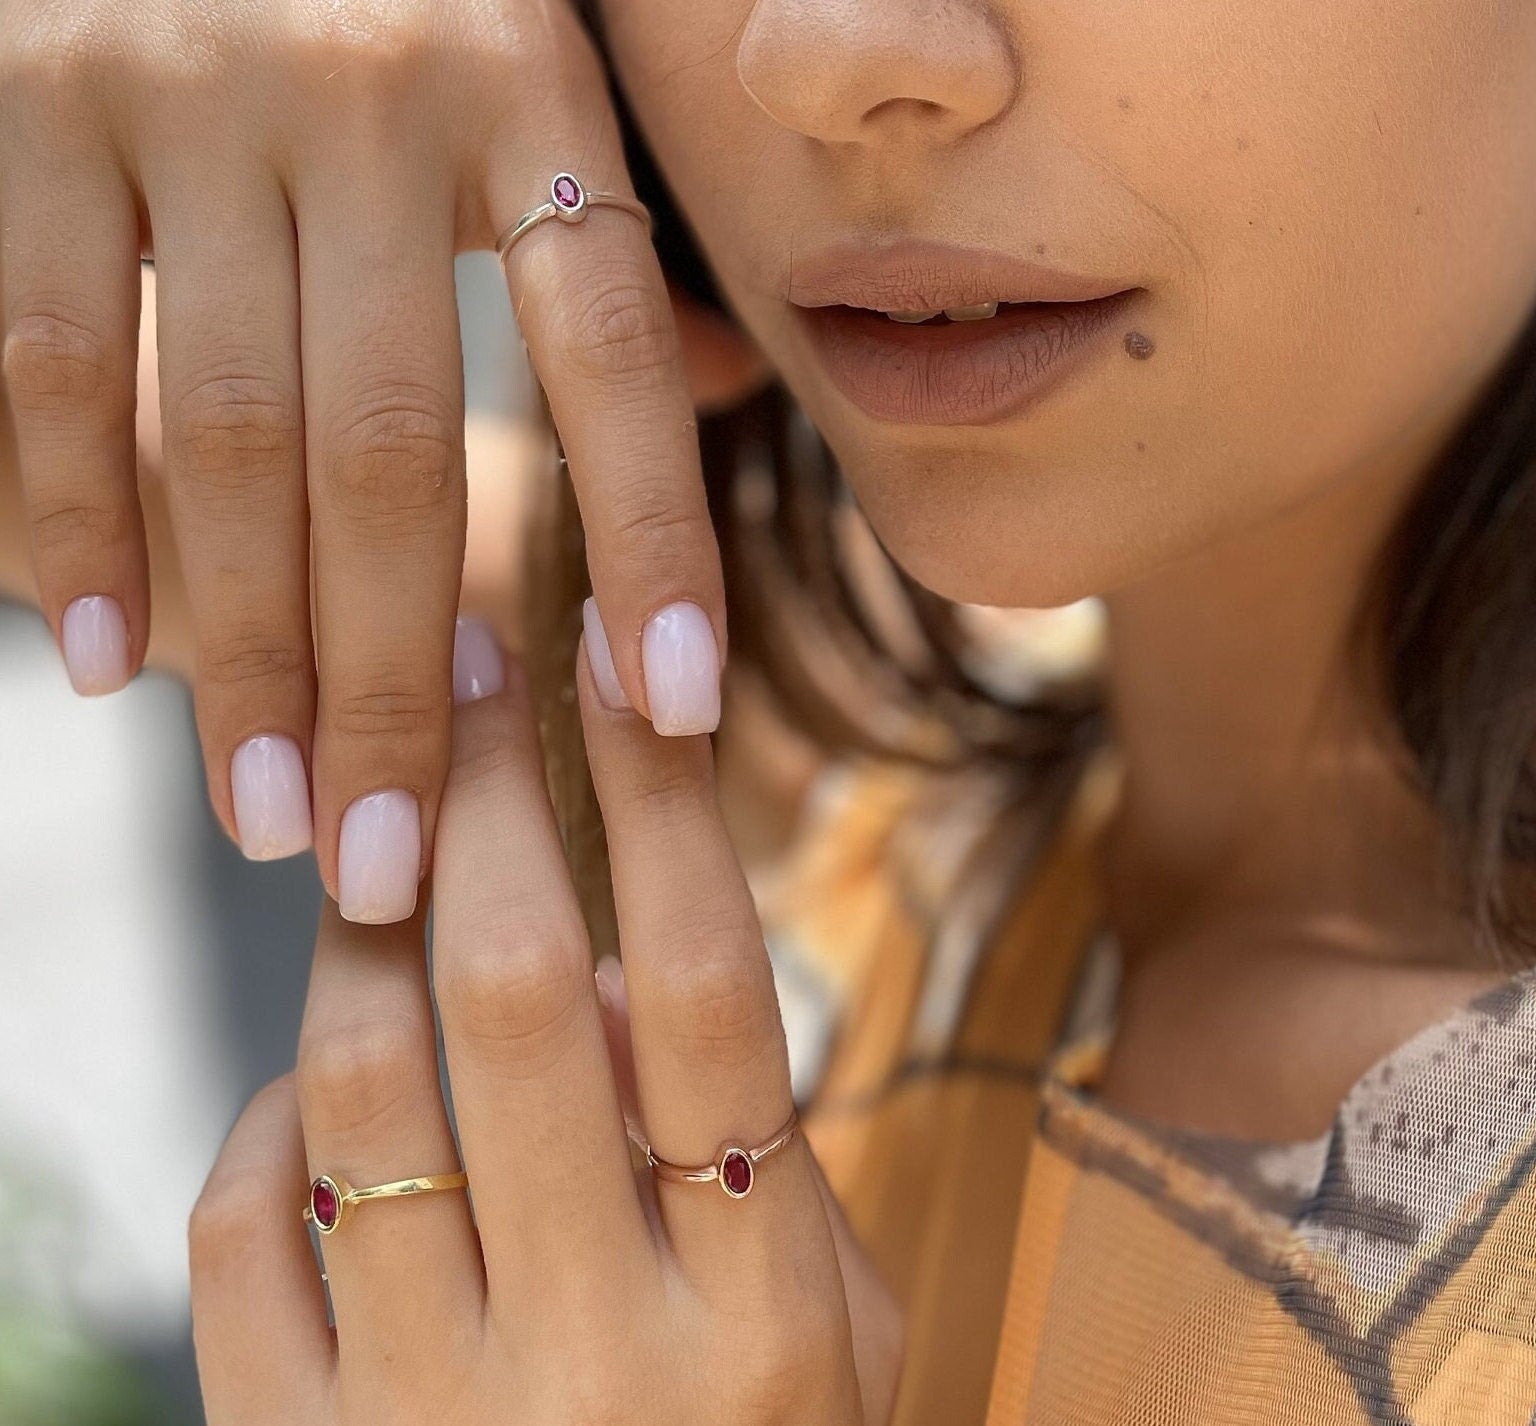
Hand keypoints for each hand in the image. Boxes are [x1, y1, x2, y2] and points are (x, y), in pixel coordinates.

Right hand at [0, 0, 760, 913]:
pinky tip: (94, 653)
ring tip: (268, 813)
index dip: (648, 540)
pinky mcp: (28, 92)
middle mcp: (371, 102)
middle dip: (392, 679)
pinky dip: (68, 515)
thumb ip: (611, 229)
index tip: (671, 718)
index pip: (610, 355)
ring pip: (217, 429)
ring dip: (241, 648)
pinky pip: (43, 346)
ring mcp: (189, 97)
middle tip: (400, 863)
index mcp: (529, 97)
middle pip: (388, 449)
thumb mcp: (540, 39)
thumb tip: (717, 410)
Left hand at [189, 622, 903, 1423]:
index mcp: (760, 1313)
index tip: (618, 656)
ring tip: (381, 840)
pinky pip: (235, 1238)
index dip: (659, 802)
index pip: (701, 992)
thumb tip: (598, 963)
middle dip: (478, 795)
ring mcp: (434, 1420)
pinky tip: (314, 1088)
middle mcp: (596, 1359)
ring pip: (352, 1094)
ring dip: (357, 930)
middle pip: (511, 999)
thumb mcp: (829, 1326)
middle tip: (460, 662)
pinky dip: (264, 1121)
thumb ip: (748, 1151)